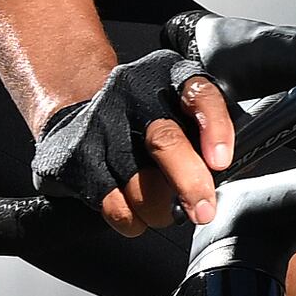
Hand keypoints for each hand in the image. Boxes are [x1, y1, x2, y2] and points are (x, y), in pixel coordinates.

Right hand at [28, 50, 235, 239]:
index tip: (220, 162)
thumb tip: (221, 180)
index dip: (214, 130)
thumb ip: (203, 132)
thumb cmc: (143, 118)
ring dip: (159, 210)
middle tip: (202, 211)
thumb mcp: (179, 106)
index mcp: (169, 75)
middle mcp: (132, 92)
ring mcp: (99, 122)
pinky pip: (113, 204)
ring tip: (162, 209)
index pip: (199, 96)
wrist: (74, 111)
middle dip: (190, 184)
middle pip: (165, 142)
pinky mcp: (76, 155)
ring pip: (140, 184)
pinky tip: (134, 212)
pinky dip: (132, 219)